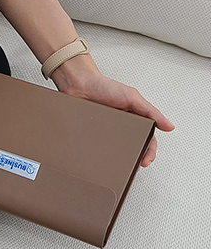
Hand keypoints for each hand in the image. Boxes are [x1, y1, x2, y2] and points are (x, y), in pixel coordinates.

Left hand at [51, 55, 174, 166]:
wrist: (78, 84)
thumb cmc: (103, 86)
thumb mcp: (131, 97)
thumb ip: (150, 111)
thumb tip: (169, 125)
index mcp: (134, 117)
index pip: (147, 138)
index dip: (149, 151)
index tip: (146, 160)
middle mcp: (121, 125)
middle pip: (133, 146)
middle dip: (135, 157)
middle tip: (133, 164)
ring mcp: (106, 130)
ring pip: (116, 149)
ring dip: (119, 156)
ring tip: (119, 162)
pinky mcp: (92, 133)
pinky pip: (99, 145)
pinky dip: (101, 152)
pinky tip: (102, 157)